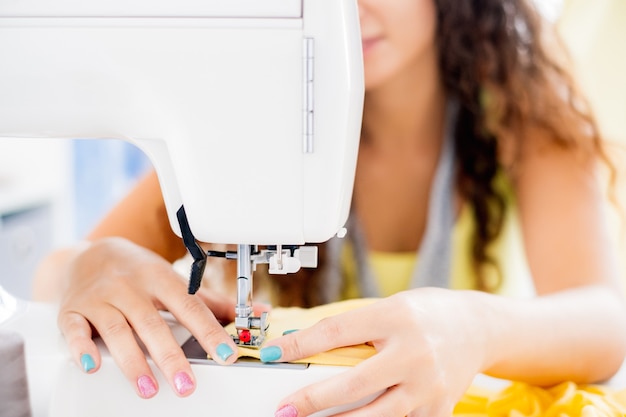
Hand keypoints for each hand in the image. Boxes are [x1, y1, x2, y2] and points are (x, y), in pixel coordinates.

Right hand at [57, 237, 238, 397]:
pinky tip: (92, 366)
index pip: (190, 307)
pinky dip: (82, 348)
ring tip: (148, 388)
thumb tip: (260, 312)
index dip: (209, 331)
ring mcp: (101, 299)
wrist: (90, 254)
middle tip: (186, 385)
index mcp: (161, 279)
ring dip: (132, 361)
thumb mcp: (174, 281)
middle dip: (170, 356)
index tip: (226, 355)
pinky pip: (75, 330)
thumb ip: (213, 302)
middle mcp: (131, 288)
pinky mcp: (73, 311)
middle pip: (152, 323)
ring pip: (117, 330)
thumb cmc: (139, 272)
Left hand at [261, 288, 488, 416]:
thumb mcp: (391, 307)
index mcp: (395, 317)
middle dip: (312, 401)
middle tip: (285, 409)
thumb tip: (307, 345)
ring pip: (374, 415)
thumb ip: (355, 327)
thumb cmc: (428, 313)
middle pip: (352, 384)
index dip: (299, 345)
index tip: (273, 354)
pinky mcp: (439, 408)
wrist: (478, 328)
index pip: (336, 331)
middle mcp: (413, 352)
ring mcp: (428, 384)